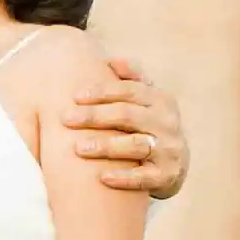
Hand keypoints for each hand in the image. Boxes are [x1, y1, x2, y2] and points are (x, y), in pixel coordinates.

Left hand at [66, 57, 185, 200]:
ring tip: (78, 148)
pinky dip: (124, 177)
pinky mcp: (167, 176)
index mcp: (160, 99)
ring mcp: (170, 150)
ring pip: (135, 145)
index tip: (75, 96)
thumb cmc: (147, 126)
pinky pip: (144, 178)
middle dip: (95, 116)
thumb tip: (110, 60)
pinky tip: (102, 178)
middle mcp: (168, 122)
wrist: (173, 166)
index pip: (130, 91)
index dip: (102, 92)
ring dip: (105, 146)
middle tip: (66, 119)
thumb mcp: (145, 101)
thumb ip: (130, 79)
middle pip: (128, 115)